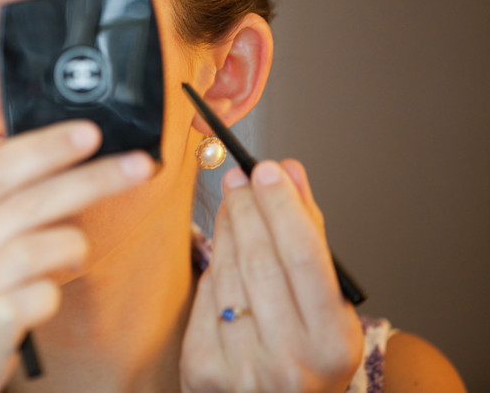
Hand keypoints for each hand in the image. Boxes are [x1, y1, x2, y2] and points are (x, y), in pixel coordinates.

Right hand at [0, 120, 153, 392]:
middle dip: (91, 178)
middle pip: (28, 200)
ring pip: (37, 246)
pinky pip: (36, 298)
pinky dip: (51, 293)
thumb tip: (52, 179)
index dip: (47, 146)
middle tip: (137, 166)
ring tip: (76, 256)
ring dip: (72, 246)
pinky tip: (44, 298)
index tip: (90, 132)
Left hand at [181, 160, 363, 391]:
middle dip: (249, 208)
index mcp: (332, 345)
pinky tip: (223, 248)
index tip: (269, 169)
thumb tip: (292, 174)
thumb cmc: (305, 355)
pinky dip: (214, 268)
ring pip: (228, 273)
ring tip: (234, 200)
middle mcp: (289, 360)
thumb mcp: (327, 308)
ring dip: (229, 228)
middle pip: (260, 260)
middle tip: (242, 174)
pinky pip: (206, 298)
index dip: (283, 207)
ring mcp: (242, 366)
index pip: (303, 257)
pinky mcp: (203, 366)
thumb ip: (310, 239)